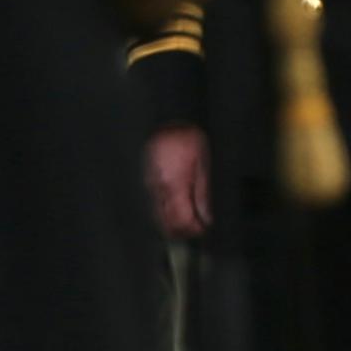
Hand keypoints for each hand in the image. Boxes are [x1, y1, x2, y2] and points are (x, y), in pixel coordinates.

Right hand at [143, 124, 210, 239]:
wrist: (165, 120)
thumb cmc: (186, 138)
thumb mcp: (203, 165)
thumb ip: (203, 195)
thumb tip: (206, 218)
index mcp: (174, 185)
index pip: (182, 221)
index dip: (194, 230)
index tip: (204, 229)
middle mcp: (157, 190)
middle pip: (167, 224)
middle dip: (183, 231)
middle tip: (198, 228)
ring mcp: (148, 186)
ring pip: (158, 217)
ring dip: (173, 223)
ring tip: (190, 220)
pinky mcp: (145, 182)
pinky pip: (154, 205)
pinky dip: (165, 212)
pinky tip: (176, 208)